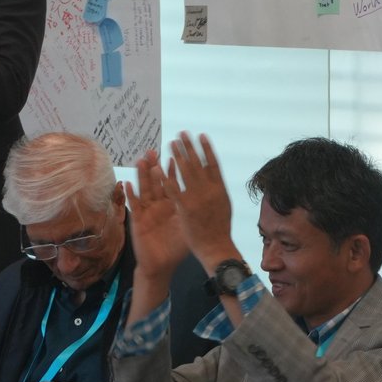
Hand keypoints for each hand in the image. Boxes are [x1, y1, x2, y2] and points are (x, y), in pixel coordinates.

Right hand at [123, 150, 190, 278]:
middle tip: (153, 151)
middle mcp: (158, 205)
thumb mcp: (187, 227)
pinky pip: (134, 205)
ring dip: (142, 175)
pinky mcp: (138, 220)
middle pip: (156, 182)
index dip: (172, 170)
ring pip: (144, 190)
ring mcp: (147, 211)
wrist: (162, 265)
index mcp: (172, 205)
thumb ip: (192, 212)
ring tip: (140, 160)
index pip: (172, 184)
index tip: (174, 155)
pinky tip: (126, 183)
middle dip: (154, 166)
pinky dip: (129, 194)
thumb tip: (208, 198)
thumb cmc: (176, 248)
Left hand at [161, 133, 238, 268]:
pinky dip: (165, 178)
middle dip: (189, 147)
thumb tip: (215, 177)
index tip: (201, 135)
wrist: (215, 247)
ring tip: (170, 144)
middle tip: (181, 134)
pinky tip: (158, 167)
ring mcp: (196, 198)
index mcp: (220, 189)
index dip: (207, 149)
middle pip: (197, 164)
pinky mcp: (184, 208)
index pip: (213, 164)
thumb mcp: (223, 206)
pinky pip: (172, 190)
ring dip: (178, 156)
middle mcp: (209, 191)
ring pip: (185, 173)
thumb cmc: (220, 228)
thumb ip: (217, 190)